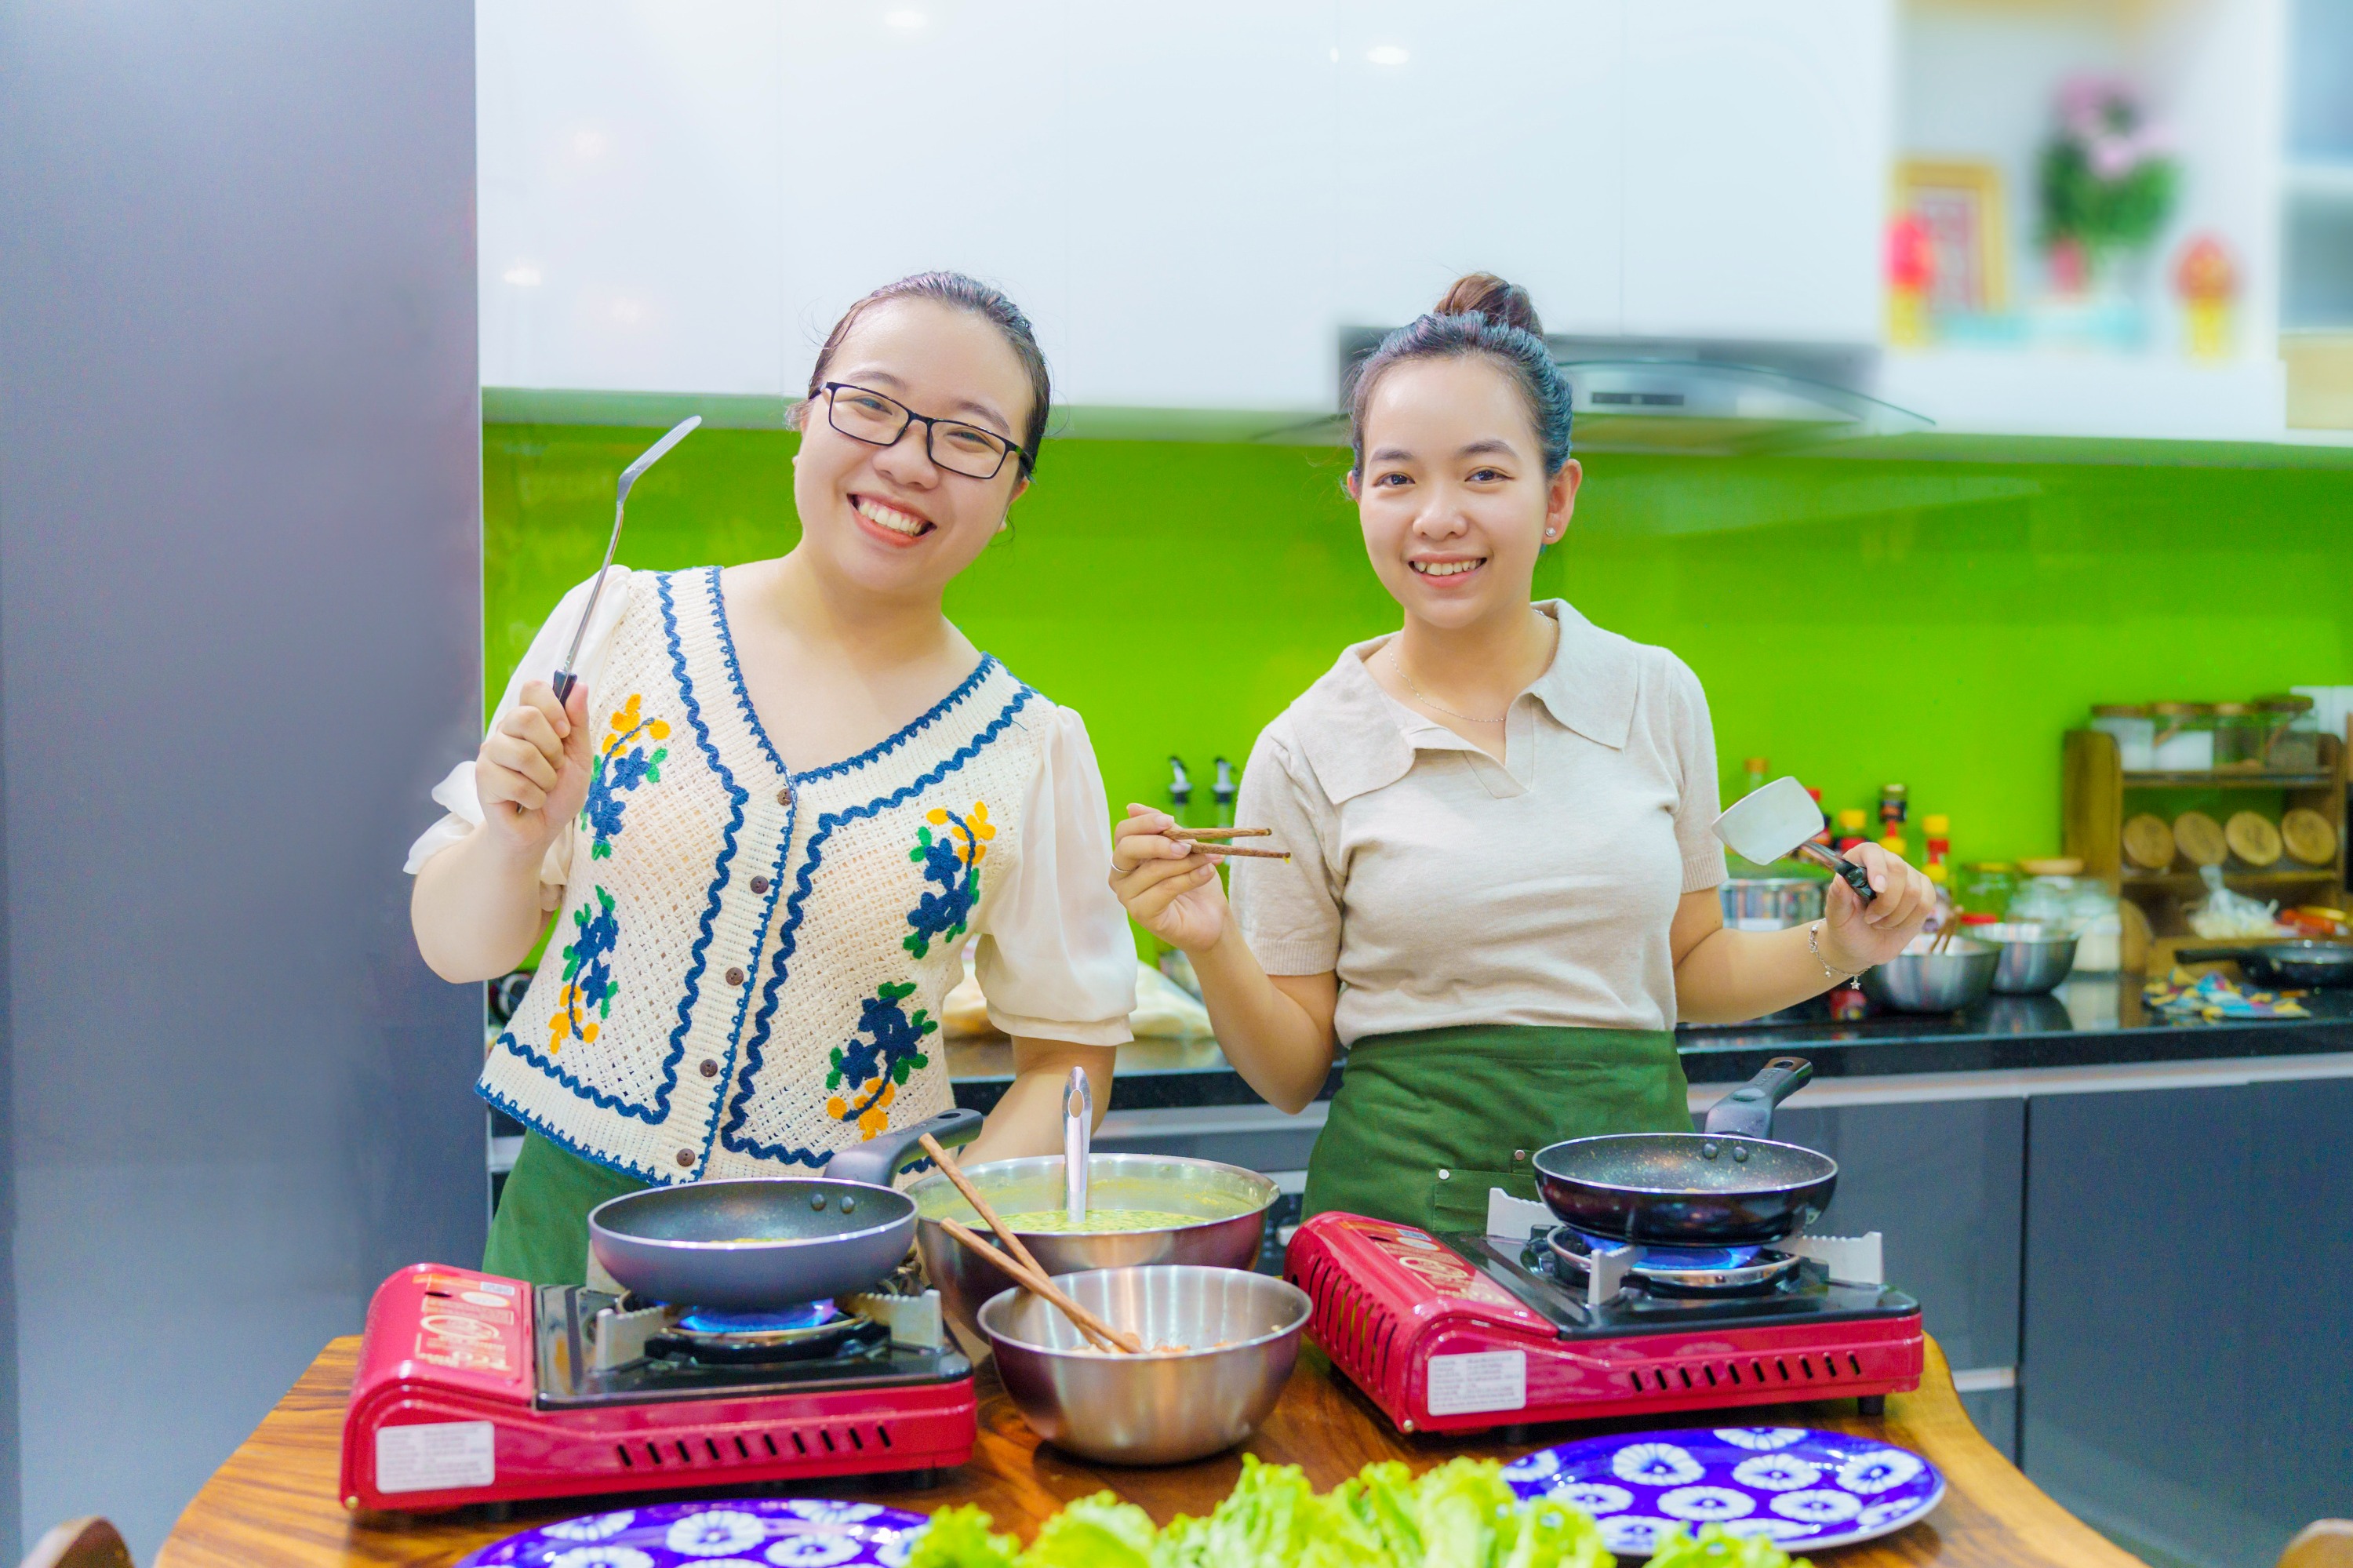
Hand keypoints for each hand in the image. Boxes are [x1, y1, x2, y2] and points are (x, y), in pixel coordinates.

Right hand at [476, 679, 592, 858]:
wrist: (542, 829)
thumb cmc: (560, 792)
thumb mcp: (579, 756)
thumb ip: (578, 722)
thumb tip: (578, 685)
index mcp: (529, 720)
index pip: (533, 688)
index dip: (552, 706)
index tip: (564, 731)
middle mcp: (506, 730)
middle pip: (526, 717)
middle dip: (552, 749)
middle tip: (554, 767)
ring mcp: (490, 752)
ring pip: (523, 753)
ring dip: (545, 778)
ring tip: (542, 787)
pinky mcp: (483, 777)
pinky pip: (516, 783)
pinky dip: (534, 798)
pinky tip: (529, 801)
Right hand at [1110, 805, 1228, 953]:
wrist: (1211, 917)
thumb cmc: (1195, 880)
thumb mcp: (1183, 847)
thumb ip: (1163, 829)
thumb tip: (1132, 806)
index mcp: (1128, 855)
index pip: (1123, 832)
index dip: (1144, 823)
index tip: (1169, 820)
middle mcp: (1121, 875)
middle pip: (1127, 849)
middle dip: (1158, 843)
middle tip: (1187, 846)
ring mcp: (1127, 896)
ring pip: (1152, 870)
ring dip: (1185, 862)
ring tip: (1208, 860)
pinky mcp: (1140, 914)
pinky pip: (1164, 889)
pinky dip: (1189, 879)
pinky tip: (1206, 873)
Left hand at [1819, 842, 1936, 972]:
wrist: (1862, 946)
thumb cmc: (1846, 926)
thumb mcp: (1836, 915)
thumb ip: (1837, 897)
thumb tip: (1840, 879)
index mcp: (1859, 862)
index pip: (1872, 851)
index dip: (1877, 867)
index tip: (1877, 889)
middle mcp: (1885, 863)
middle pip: (1899, 869)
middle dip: (1886, 902)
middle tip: (1870, 918)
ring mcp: (1907, 877)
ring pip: (1914, 890)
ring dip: (1896, 915)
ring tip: (1879, 923)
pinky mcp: (1923, 892)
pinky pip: (1926, 903)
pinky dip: (1909, 920)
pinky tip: (1895, 924)